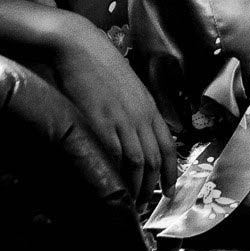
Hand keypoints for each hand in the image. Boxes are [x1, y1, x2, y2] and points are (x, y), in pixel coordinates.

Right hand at [44, 21, 176, 201]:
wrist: (79, 46)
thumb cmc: (101, 65)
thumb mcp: (129, 88)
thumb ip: (136, 111)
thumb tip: (136, 132)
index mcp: (149, 107)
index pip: (167, 146)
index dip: (170, 171)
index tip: (169, 190)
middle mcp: (140, 116)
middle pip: (153, 159)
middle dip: (152, 185)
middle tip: (146, 203)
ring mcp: (121, 119)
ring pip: (137, 162)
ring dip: (136, 186)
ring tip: (131, 202)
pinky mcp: (99, 122)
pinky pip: (113, 155)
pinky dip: (116, 174)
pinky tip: (112, 186)